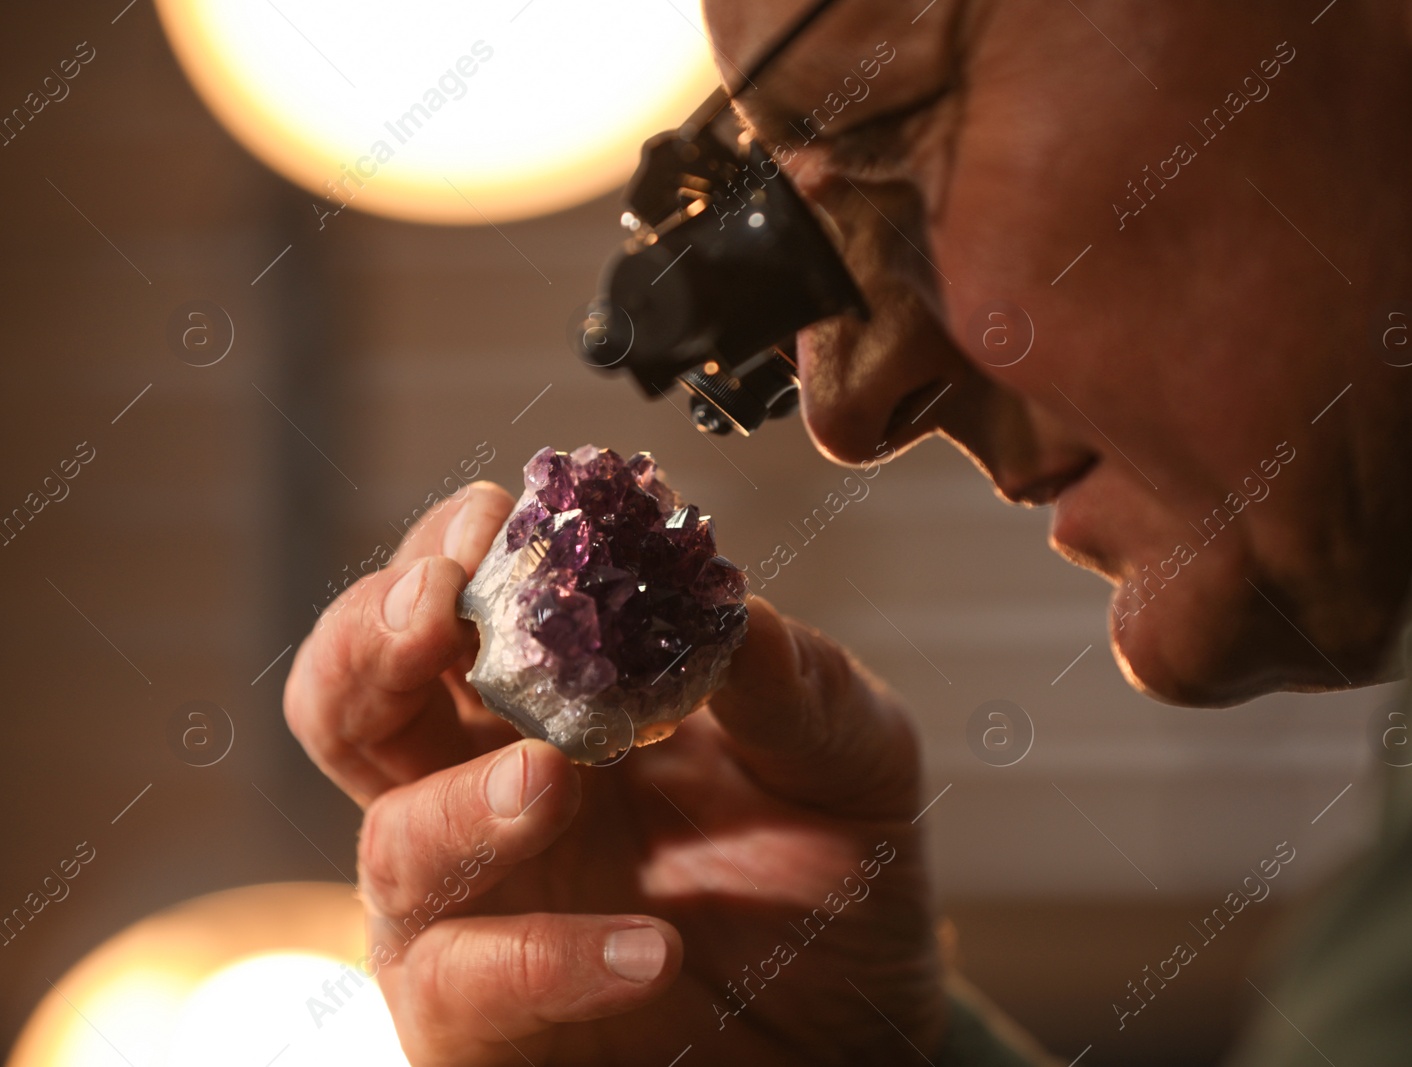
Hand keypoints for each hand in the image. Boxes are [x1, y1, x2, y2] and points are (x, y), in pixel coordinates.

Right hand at [283, 482, 946, 1064]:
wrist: (859, 1025)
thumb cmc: (832, 869)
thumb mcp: (849, 761)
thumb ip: (798, 686)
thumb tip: (733, 609)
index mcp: (551, 699)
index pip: (451, 603)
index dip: (450, 549)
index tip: (499, 515)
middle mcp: (480, 790)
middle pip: (349, 702)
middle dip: (372, 639)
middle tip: (443, 608)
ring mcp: (471, 909)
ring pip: (394, 843)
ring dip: (468, 801)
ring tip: (558, 777)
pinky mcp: (481, 1026)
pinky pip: (463, 988)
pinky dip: (542, 959)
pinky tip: (651, 950)